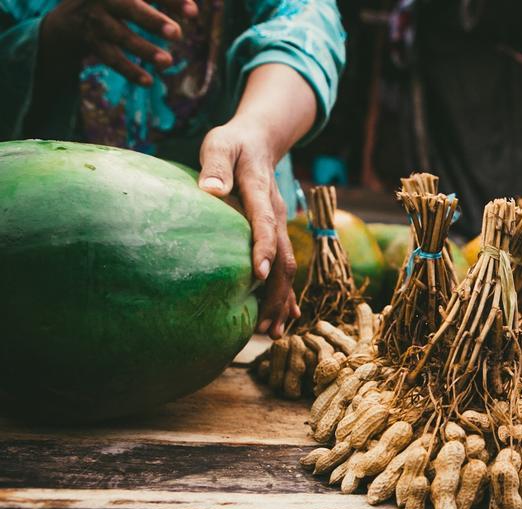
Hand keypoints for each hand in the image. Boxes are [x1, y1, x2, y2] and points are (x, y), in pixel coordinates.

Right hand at [39, 0, 197, 85]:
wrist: (68, 18)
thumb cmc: (114, 1)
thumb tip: (195, 7)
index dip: (172, 0)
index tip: (194, 13)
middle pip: (130, 8)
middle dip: (153, 21)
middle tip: (177, 34)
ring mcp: (94, 19)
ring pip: (120, 35)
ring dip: (144, 50)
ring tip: (167, 62)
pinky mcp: (89, 40)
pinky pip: (110, 57)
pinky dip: (128, 70)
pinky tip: (148, 81)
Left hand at [198, 120, 299, 337]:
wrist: (261, 141)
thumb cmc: (233, 143)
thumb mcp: (220, 144)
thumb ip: (216, 165)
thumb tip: (212, 190)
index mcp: (262, 194)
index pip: (264, 225)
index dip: (263, 249)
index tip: (257, 275)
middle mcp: (277, 215)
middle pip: (284, 259)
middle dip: (277, 294)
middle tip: (264, 325)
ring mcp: (280, 226)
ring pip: (288, 269)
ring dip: (282, 301)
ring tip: (271, 332)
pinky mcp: (277, 234)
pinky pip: (285, 267)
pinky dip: (285, 294)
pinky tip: (284, 318)